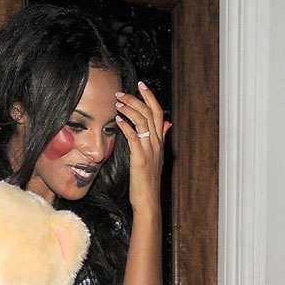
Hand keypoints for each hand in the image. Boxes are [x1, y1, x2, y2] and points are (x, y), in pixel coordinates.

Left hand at [115, 82, 170, 212]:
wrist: (148, 200)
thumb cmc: (149, 180)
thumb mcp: (157, 157)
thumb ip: (161, 138)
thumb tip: (168, 125)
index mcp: (160, 141)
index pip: (158, 112)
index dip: (150, 96)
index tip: (141, 85)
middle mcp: (157, 143)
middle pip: (150, 112)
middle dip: (136, 98)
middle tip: (121, 92)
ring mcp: (149, 150)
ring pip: (142, 121)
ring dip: (128, 109)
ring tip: (117, 103)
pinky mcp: (140, 158)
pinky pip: (133, 137)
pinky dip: (125, 126)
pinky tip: (117, 120)